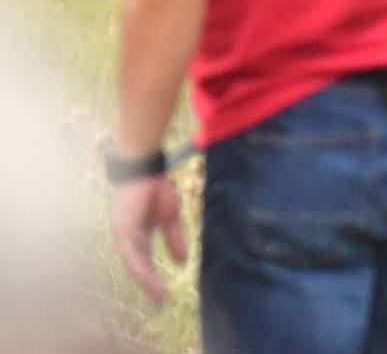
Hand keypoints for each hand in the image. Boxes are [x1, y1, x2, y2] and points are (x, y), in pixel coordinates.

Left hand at [111, 176, 186, 305]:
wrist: (145, 167)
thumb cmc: (156, 187)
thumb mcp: (170, 217)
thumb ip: (174, 238)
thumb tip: (181, 261)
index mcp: (138, 234)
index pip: (144, 260)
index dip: (153, 276)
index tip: (163, 293)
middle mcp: (127, 237)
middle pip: (138, 265)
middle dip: (149, 284)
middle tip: (160, 301)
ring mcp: (123, 233)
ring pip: (134, 262)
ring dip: (146, 280)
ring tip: (158, 294)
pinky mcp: (123, 228)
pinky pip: (132, 252)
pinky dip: (140, 266)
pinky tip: (148, 277)